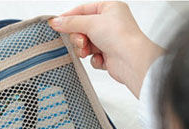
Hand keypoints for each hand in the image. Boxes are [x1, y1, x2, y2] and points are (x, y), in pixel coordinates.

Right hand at [49, 2, 164, 97]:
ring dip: (84, 48)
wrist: (131, 60)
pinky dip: (94, 58)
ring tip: (88, 50)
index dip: (69, 17)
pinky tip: (101, 57)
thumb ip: (70, 22)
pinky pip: (93, 56)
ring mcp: (110, 39)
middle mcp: (111, 23)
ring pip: (86, 43)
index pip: (83, 10)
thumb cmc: (120, 36)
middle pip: (82, 28)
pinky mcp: (109, 55)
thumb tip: (56, 21)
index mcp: (110, 8)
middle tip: (82, 41)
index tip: (57, 24)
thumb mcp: (90, 23)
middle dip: (78, 37)